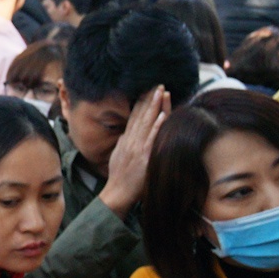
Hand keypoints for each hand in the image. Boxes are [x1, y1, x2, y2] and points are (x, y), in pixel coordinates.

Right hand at [98, 85, 168, 215]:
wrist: (117, 193)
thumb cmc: (119, 178)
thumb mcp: (117, 156)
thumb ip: (123, 143)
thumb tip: (126, 134)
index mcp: (125, 140)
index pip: (134, 116)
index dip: (141, 102)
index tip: (147, 89)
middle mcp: (130, 140)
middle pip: (141, 115)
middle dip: (149, 98)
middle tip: (157, 84)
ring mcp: (137, 147)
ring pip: (147, 122)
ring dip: (154, 106)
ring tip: (161, 92)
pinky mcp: (144, 156)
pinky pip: (151, 138)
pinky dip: (156, 126)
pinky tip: (162, 115)